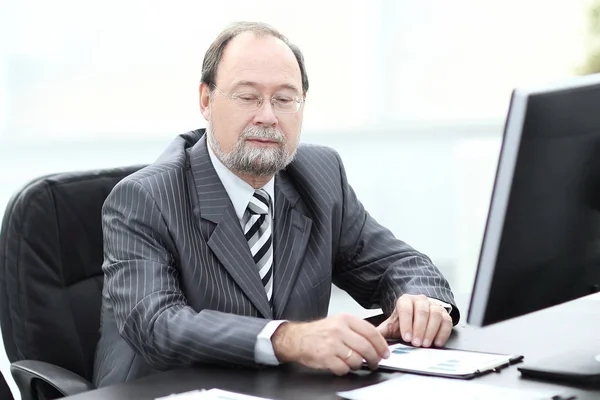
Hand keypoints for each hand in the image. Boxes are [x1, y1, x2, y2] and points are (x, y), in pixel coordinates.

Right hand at [271, 314, 389, 374]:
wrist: (297, 338)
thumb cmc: (319, 332)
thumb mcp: (338, 322)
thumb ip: (356, 329)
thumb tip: (377, 341)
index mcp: (345, 319)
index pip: (371, 332)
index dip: (381, 344)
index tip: (385, 352)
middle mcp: (339, 330)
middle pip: (366, 347)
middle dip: (374, 358)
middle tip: (375, 362)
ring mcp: (332, 344)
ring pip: (357, 359)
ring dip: (359, 365)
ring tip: (355, 363)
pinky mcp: (326, 357)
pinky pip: (344, 368)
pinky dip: (345, 370)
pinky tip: (342, 365)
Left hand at [376, 294, 452, 347]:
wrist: (418, 314)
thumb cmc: (405, 321)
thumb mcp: (392, 324)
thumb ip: (381, 331)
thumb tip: (369, 336)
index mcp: (405, 300)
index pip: (405, 308)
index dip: (406, 323)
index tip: (406, 337)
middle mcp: (420, 300)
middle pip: (422, 311)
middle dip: (419, 328)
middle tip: (416, 343)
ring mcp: (434, 306)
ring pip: (435, 314)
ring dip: (431, 331)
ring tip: (425, 344)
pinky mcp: (445, 314)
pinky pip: (447, 321)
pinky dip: (443, 333)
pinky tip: (437, 342)